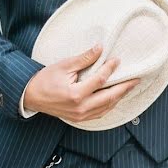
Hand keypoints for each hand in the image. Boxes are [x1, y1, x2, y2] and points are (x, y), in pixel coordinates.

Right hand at [23, 45, 139, 121]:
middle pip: (109, 97)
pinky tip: (115, 97)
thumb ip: (84, 59)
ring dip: (119, 97)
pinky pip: (100, 113)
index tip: (117, 60)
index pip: (100, 80)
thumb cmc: (45, 79)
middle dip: (124, 87)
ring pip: (106, 107)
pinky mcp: (79, 119)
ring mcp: (80, 115)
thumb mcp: (64, 65)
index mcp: (76, 94)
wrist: (31, 96)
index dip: (110, 69)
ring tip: (129, 87)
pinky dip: (110, 105)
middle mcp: (80, 108)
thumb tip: (100, 48)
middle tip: (136, 79)